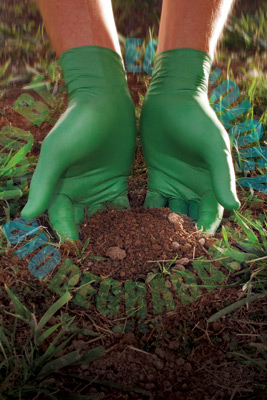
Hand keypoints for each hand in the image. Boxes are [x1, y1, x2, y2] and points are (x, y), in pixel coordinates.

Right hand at [21, 47, 135, 240]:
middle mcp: (78, 192)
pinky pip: (122, 206)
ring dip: (111, 234)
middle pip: (82, 223)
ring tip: (124, 254)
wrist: (105, 100)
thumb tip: (26, 216)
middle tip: (104, 264)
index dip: (68, 237)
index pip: (61, 219)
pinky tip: (140, 233)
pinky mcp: (118, 182)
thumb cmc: (77, 124)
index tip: (78, 258)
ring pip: (103, 218)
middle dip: (91, 242)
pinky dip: (128, 219)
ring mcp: (99, 188)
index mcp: (60, 187)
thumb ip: (44, 184)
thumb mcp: (57, 153)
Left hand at [140, 48, 239, 232]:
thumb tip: (234, 207)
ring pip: (169, 213)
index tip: (194, 248)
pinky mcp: (155, 177)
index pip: (211, 214)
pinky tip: (134, 227)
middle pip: (190, 218)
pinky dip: (145, 214)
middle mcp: (194, 187)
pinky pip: (150, 201)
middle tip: (168, 254)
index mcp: (212, 183)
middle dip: (181, 235)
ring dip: (161, 228)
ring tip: (148, 246)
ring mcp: (174, 184)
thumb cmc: (198, 119)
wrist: (170, 98)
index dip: (204, 231)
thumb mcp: (213, 146)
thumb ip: (222, 175)